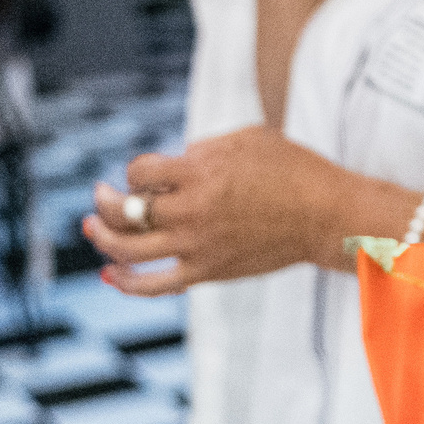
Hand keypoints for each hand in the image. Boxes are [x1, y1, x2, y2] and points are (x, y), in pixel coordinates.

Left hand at [83, 126, 385, 294]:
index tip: (150, 171)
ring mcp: (197, 244)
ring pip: (126, 249)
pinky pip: (152, 285)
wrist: (329, 215)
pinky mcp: (207, 271)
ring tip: (94, 228)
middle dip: (104, 199)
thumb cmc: (296, 170)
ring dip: (101, 237)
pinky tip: (110, 273)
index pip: (139, 171)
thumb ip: (206, 147)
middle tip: (101, 194)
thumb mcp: (251, 138)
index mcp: (202, 172)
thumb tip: (177, 161)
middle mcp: (192, 209)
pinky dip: (124, 282)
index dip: (137, 169)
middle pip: (122, 209)